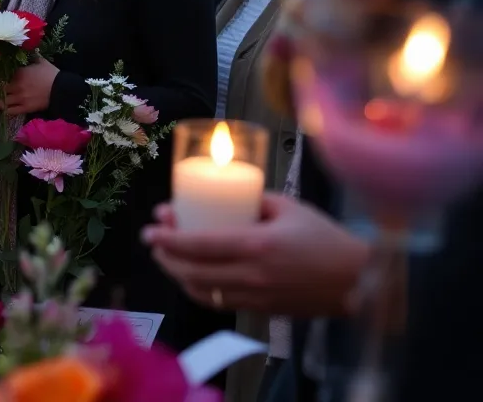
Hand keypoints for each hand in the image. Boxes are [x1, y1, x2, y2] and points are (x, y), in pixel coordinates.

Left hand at [4, 58, 58, 116]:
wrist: (61, 89)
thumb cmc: (51, 74)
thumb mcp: (41, 61)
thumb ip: (32, 56)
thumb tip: (28, 51)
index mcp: (19, 73)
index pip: (4, 75)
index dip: (0, 76)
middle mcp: (16, 86)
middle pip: (0, 88)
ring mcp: (20, 98)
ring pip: (3, 101)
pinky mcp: (25, 108)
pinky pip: (11, 111)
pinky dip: (5, 110)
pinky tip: (2, 109)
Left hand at [141, 193, 369, 316]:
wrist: (357, 280)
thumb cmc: (324, 237)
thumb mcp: (288, 207)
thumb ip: (253, 200)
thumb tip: (221, 198)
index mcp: (256, 245)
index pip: (199, 244)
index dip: (169, 239)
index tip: (151, 228)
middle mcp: (252, 275)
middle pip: (192, 271)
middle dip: (164, 256)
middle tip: (153, 241)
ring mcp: (256, 296)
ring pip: (201, 291)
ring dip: (177, 275)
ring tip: (166, 257)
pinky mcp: (262, 310)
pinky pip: (219, 302)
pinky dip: (198, 290)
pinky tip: (191, 277)